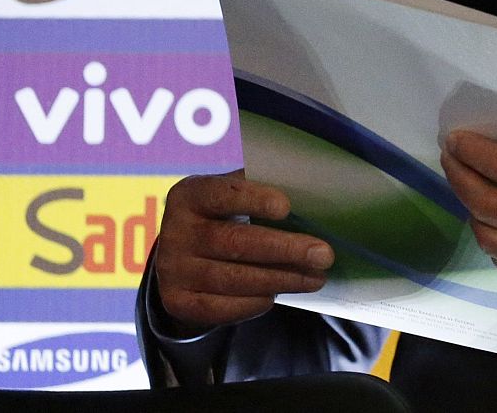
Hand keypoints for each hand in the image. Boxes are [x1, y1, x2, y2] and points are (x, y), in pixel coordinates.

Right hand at [154, 170, 334, 333]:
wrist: (184, 255)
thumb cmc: (225, 215)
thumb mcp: (234, 193)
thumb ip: (263, 189)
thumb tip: (313, 193)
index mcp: (190, 195)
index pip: (222, 195)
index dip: (253, 200)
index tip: (286, 208)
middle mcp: (175, 232)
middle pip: (235, 242)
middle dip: (284, 249)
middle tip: (323, 254)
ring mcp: (173, 270)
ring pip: (233, 279)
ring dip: (281, 280)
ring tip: (315, 278)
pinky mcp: (177, 301)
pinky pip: (221, 308)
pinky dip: (253, 303)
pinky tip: (277, 295)